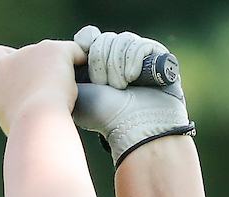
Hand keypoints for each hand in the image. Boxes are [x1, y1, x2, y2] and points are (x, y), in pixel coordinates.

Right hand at [0, 39, 84, 135]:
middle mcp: (11, 59)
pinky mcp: (55, 50)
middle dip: (41, 69)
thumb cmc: (25, 127)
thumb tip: (27, 101)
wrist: (37, 122)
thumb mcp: (10, 116)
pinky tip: (84, 79)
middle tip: (51, 92)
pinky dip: (81, 62)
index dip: (13, 60)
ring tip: (64, 94)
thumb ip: (15, 100)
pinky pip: (75, 52)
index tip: (25, 73)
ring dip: (59, 69)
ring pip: (53, 54)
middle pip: (30, 54)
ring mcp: (34, 51)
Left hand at [71, 25, 193, 167]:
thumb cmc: (103, 116)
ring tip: (119, 86)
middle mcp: (117, 59)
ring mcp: (138, 57)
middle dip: (100, 61)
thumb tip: (72, 49)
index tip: (85, 60)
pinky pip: (141, 45)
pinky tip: (132, 77)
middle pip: (104, 38)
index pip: (89, 37)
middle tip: (103, 85)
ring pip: (122, 39)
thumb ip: (70, 70)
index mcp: (96, 65)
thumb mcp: (77, 92)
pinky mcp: (158, 56)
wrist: (133, 127)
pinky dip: (133, 60)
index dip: (86, 44)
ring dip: (116, 64)